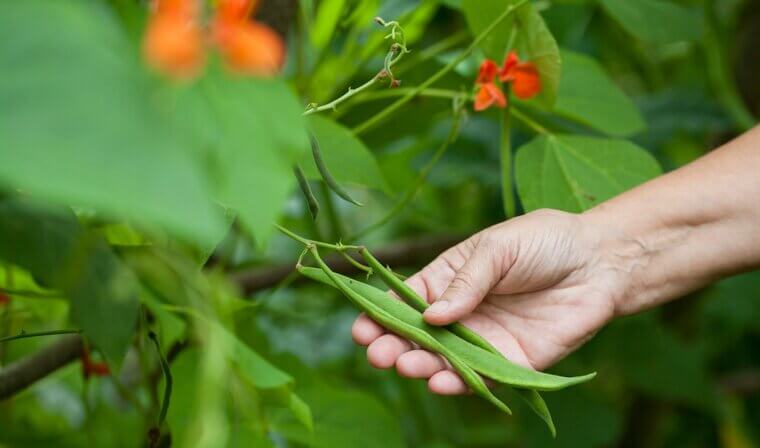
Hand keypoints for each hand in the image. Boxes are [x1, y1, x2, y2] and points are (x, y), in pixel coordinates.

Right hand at [351, 209, 627, 394]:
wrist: (599, 260)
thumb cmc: (544, 241)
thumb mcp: (497, 248)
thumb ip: (466, 282)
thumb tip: (432, 316)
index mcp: (448, 280)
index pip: (405, 302)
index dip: (380, 315)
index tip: (361, 327)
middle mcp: (460, 315)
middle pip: (417, 337)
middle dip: (393, 346)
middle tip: (377, 353)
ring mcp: (484, 340)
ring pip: (443, 360)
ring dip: (421, 366)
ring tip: (405, 365)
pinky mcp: (514, 363)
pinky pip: (482, 378)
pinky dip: (460, 382)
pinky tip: (441, 380)